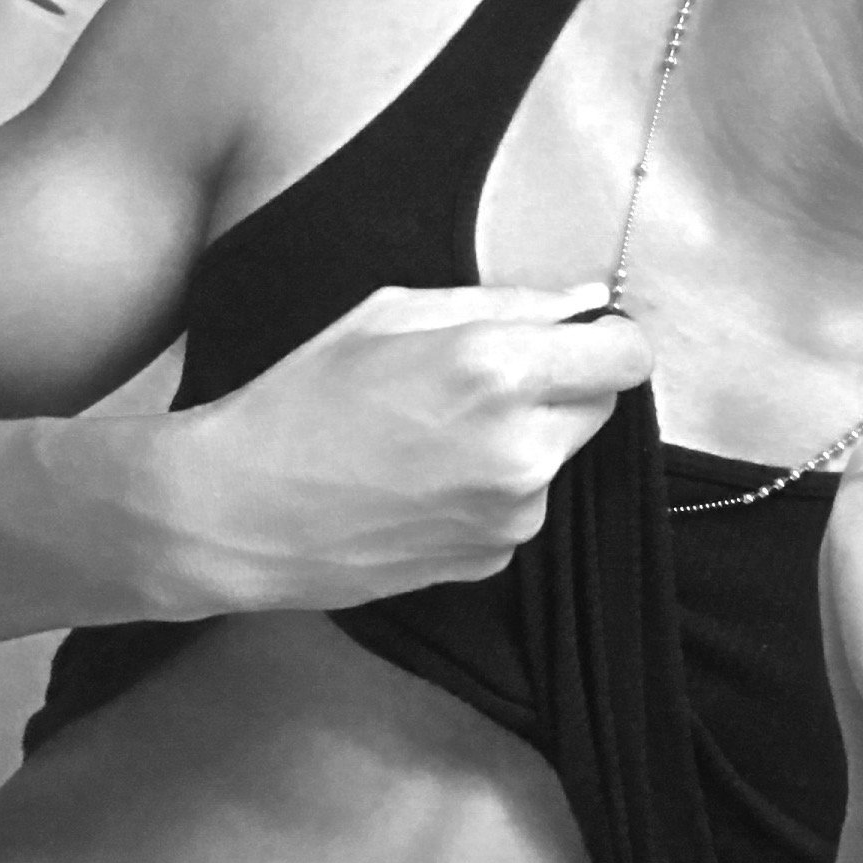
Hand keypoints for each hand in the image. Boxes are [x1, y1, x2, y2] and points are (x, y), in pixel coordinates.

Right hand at [143, 282, 653, 611]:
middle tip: (475, 384)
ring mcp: (512, 513)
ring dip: (519, 441)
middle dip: (557, 387)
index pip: (626, 355)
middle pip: (598, 406)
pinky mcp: (492, 558)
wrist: (237, 510)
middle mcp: (522, 447)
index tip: (579, 340)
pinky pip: (518, 507)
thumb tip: (585, 303)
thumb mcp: (391, 315)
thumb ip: (507, 304)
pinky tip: (419, 484)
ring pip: (557, 459)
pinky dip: (488, 491)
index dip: (606, 341)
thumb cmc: (301, 399)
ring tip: (428, 437)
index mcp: (500, 370)